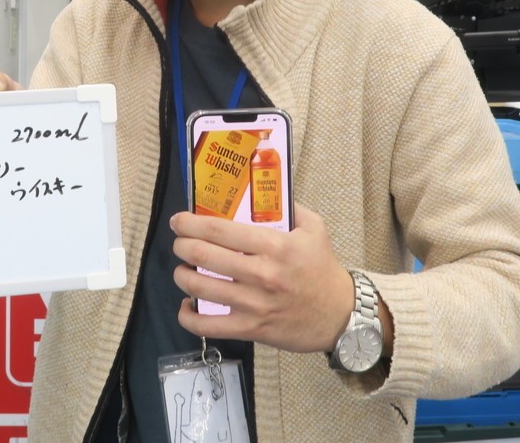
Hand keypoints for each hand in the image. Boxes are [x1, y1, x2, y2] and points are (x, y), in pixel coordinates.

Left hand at [170, 202, 353, 352]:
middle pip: (204, 255)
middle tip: (179, 242)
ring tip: (182, 269)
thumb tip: (265, 190)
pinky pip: (209, 326)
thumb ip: (289, 207)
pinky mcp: (252, 329)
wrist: (340, 315)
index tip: (179, 220)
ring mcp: (255, 303)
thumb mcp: (314, 228)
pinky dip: (189, 317)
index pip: (220, 230)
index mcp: (274, 245)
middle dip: (182, 246)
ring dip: (182, 276)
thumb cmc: (323, 269)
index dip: (191, 223)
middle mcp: (261, 273)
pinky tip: (187, 306)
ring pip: (201, 288)